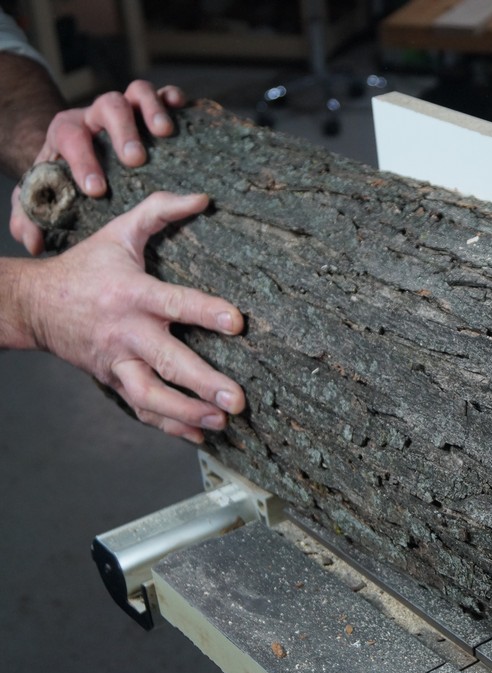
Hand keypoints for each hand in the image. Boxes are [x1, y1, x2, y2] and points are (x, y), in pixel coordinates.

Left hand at [10, 81, 185, 254]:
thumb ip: (32, 215)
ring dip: (151, 110)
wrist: (78, 145)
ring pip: (138, 92)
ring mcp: (127, 108)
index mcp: (69, 132)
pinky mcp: (152, 108)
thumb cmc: (67, 175)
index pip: (71, 138)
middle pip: (109, 106)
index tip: (96, 189)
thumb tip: (34, 242)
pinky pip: (164, 93)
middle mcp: (98, 116)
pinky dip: (174, 97)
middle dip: (122, 132)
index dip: (83, 161)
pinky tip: (181, 109)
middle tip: (135, 161)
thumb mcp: (42, 192)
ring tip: (164, 133)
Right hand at [26, 192, 245, 443]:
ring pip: (150, 396)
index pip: (174, 303)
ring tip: (222, 421)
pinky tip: (201, 434)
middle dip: (203, 382)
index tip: (238, 323)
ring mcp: (118, 362)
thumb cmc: (85, 267)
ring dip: (187, 413)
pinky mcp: (113, 381)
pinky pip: (142, 410)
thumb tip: (203, 198)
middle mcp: (126, 333)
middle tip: (237, 398)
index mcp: (132, 294)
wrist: (33, 305)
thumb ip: (159, 210)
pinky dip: (170, 426)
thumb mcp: (119, 233)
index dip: (206, 312)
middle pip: (166, 362)